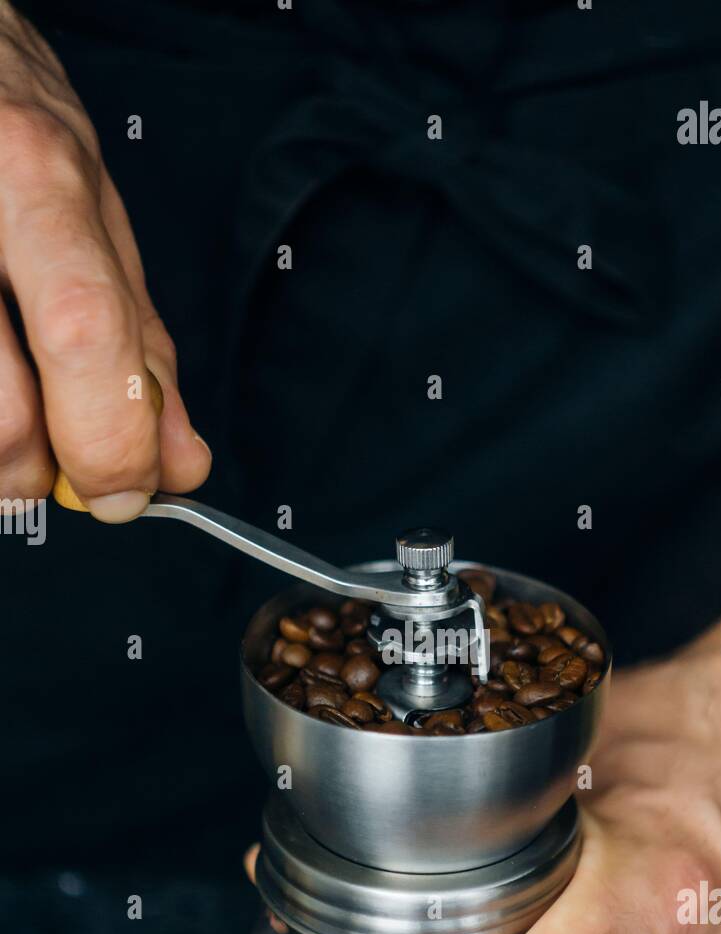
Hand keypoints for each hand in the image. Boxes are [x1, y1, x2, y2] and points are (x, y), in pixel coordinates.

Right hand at [0, 2, 209, 518]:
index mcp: (43, 180)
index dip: (115, 443)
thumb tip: (181, 458)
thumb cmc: (5, 133)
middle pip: (10, 412)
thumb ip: (137, 341)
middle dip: (45, 473)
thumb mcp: (90, 215)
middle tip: (60, 473)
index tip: (130, 491)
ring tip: (11, 423)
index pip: (90, 339)